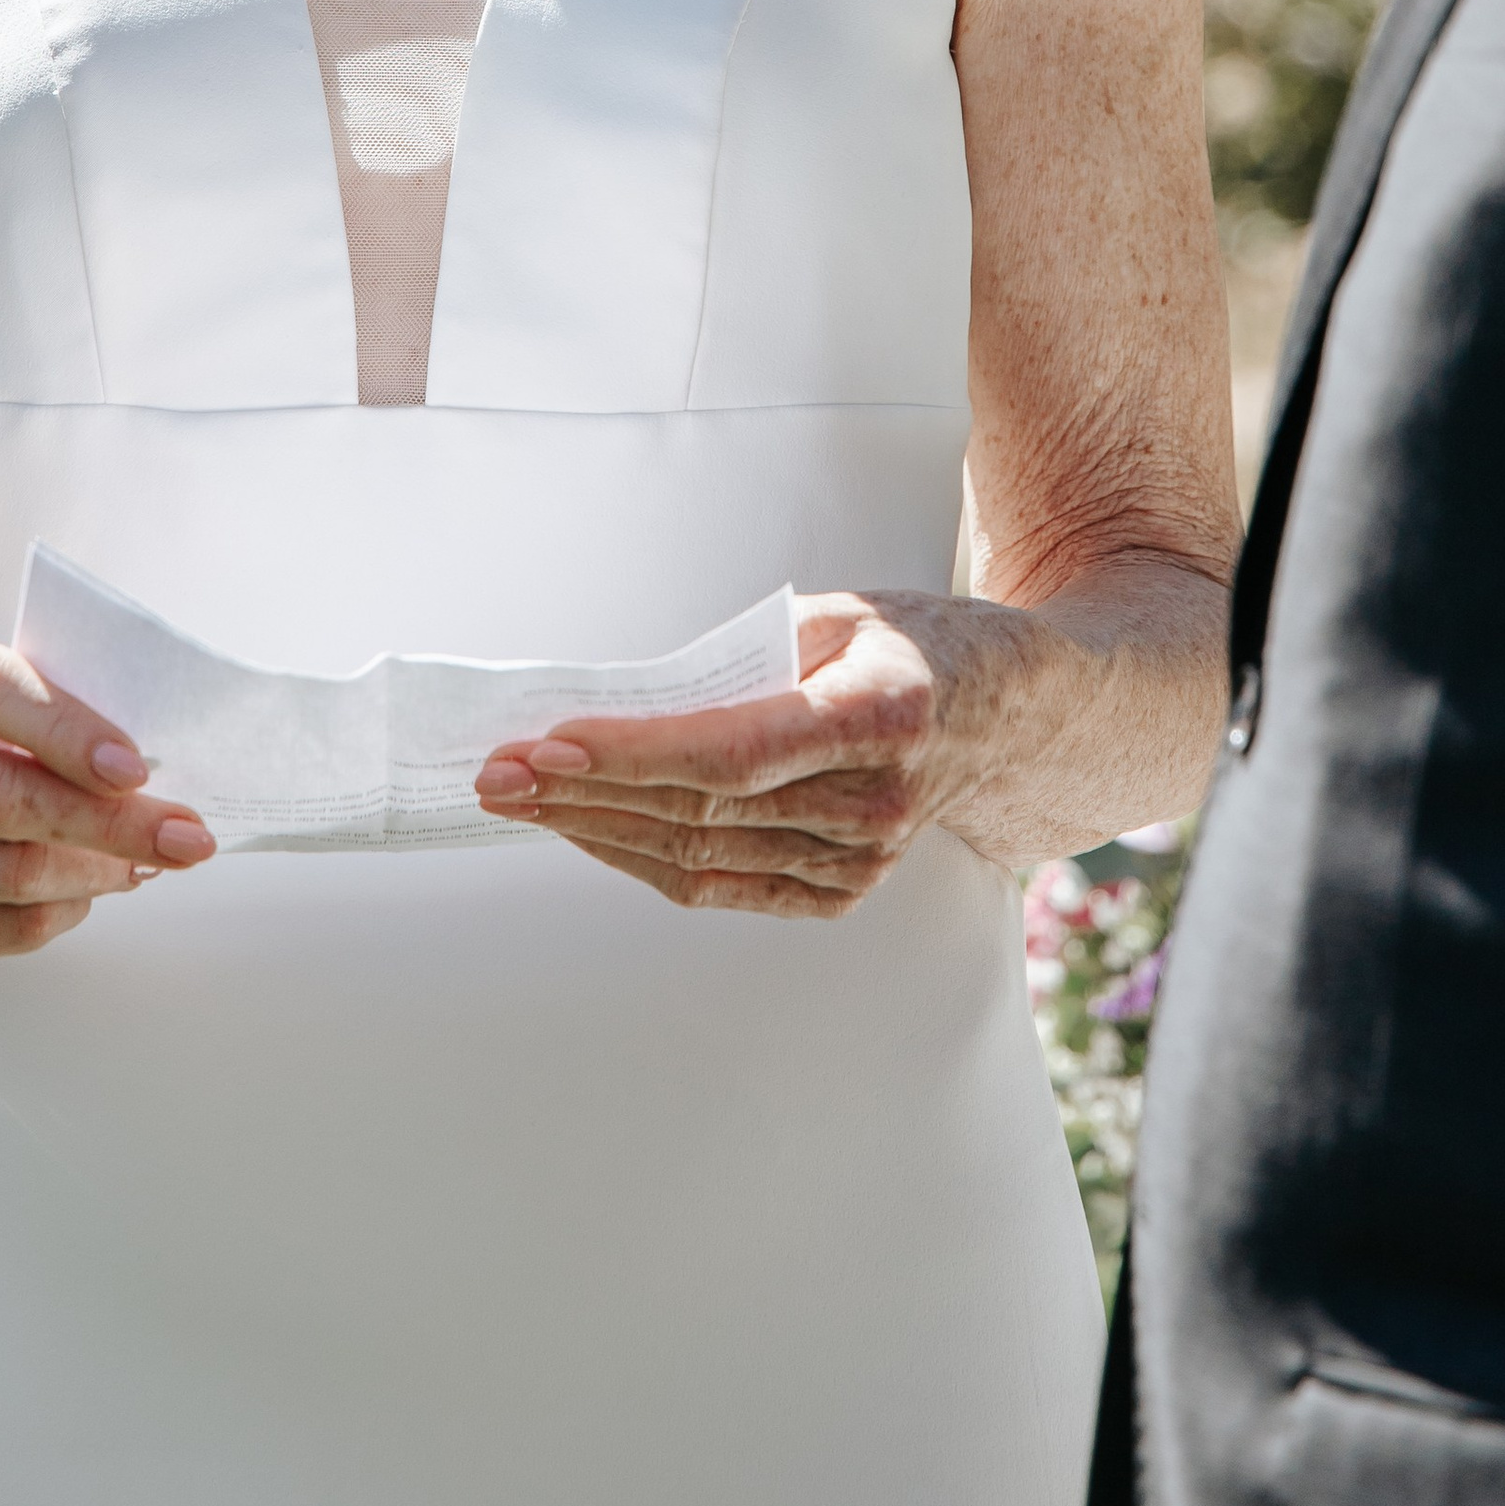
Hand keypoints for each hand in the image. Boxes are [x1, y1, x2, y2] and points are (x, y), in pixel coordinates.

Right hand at [0, 640, 215, 986]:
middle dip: (111, 824)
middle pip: (2, 797)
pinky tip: (82, 898)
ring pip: (5, 872)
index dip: (63, 726)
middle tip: (185, 836)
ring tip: (143, 865)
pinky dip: (53, 917)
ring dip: (93, 874)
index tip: (135, 766)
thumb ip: (42, 718)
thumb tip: (153, 770)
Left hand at [471, 594, 973, 918]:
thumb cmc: (913, 647)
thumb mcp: (839, 614)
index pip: (732, 751)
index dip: (633, 754)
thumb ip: (743, 659)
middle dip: (582, 791)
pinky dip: (646, 860)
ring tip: (521, 801)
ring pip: (698, 856)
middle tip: (496, 772)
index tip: (549, 742)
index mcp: (881, 715)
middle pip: (699, 810)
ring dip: (596, 829)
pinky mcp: (844, 892)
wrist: (1008, 715)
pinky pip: (723, 884)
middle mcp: (876, 801)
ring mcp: (863, 859)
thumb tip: (629, 703)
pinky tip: (590, 831)